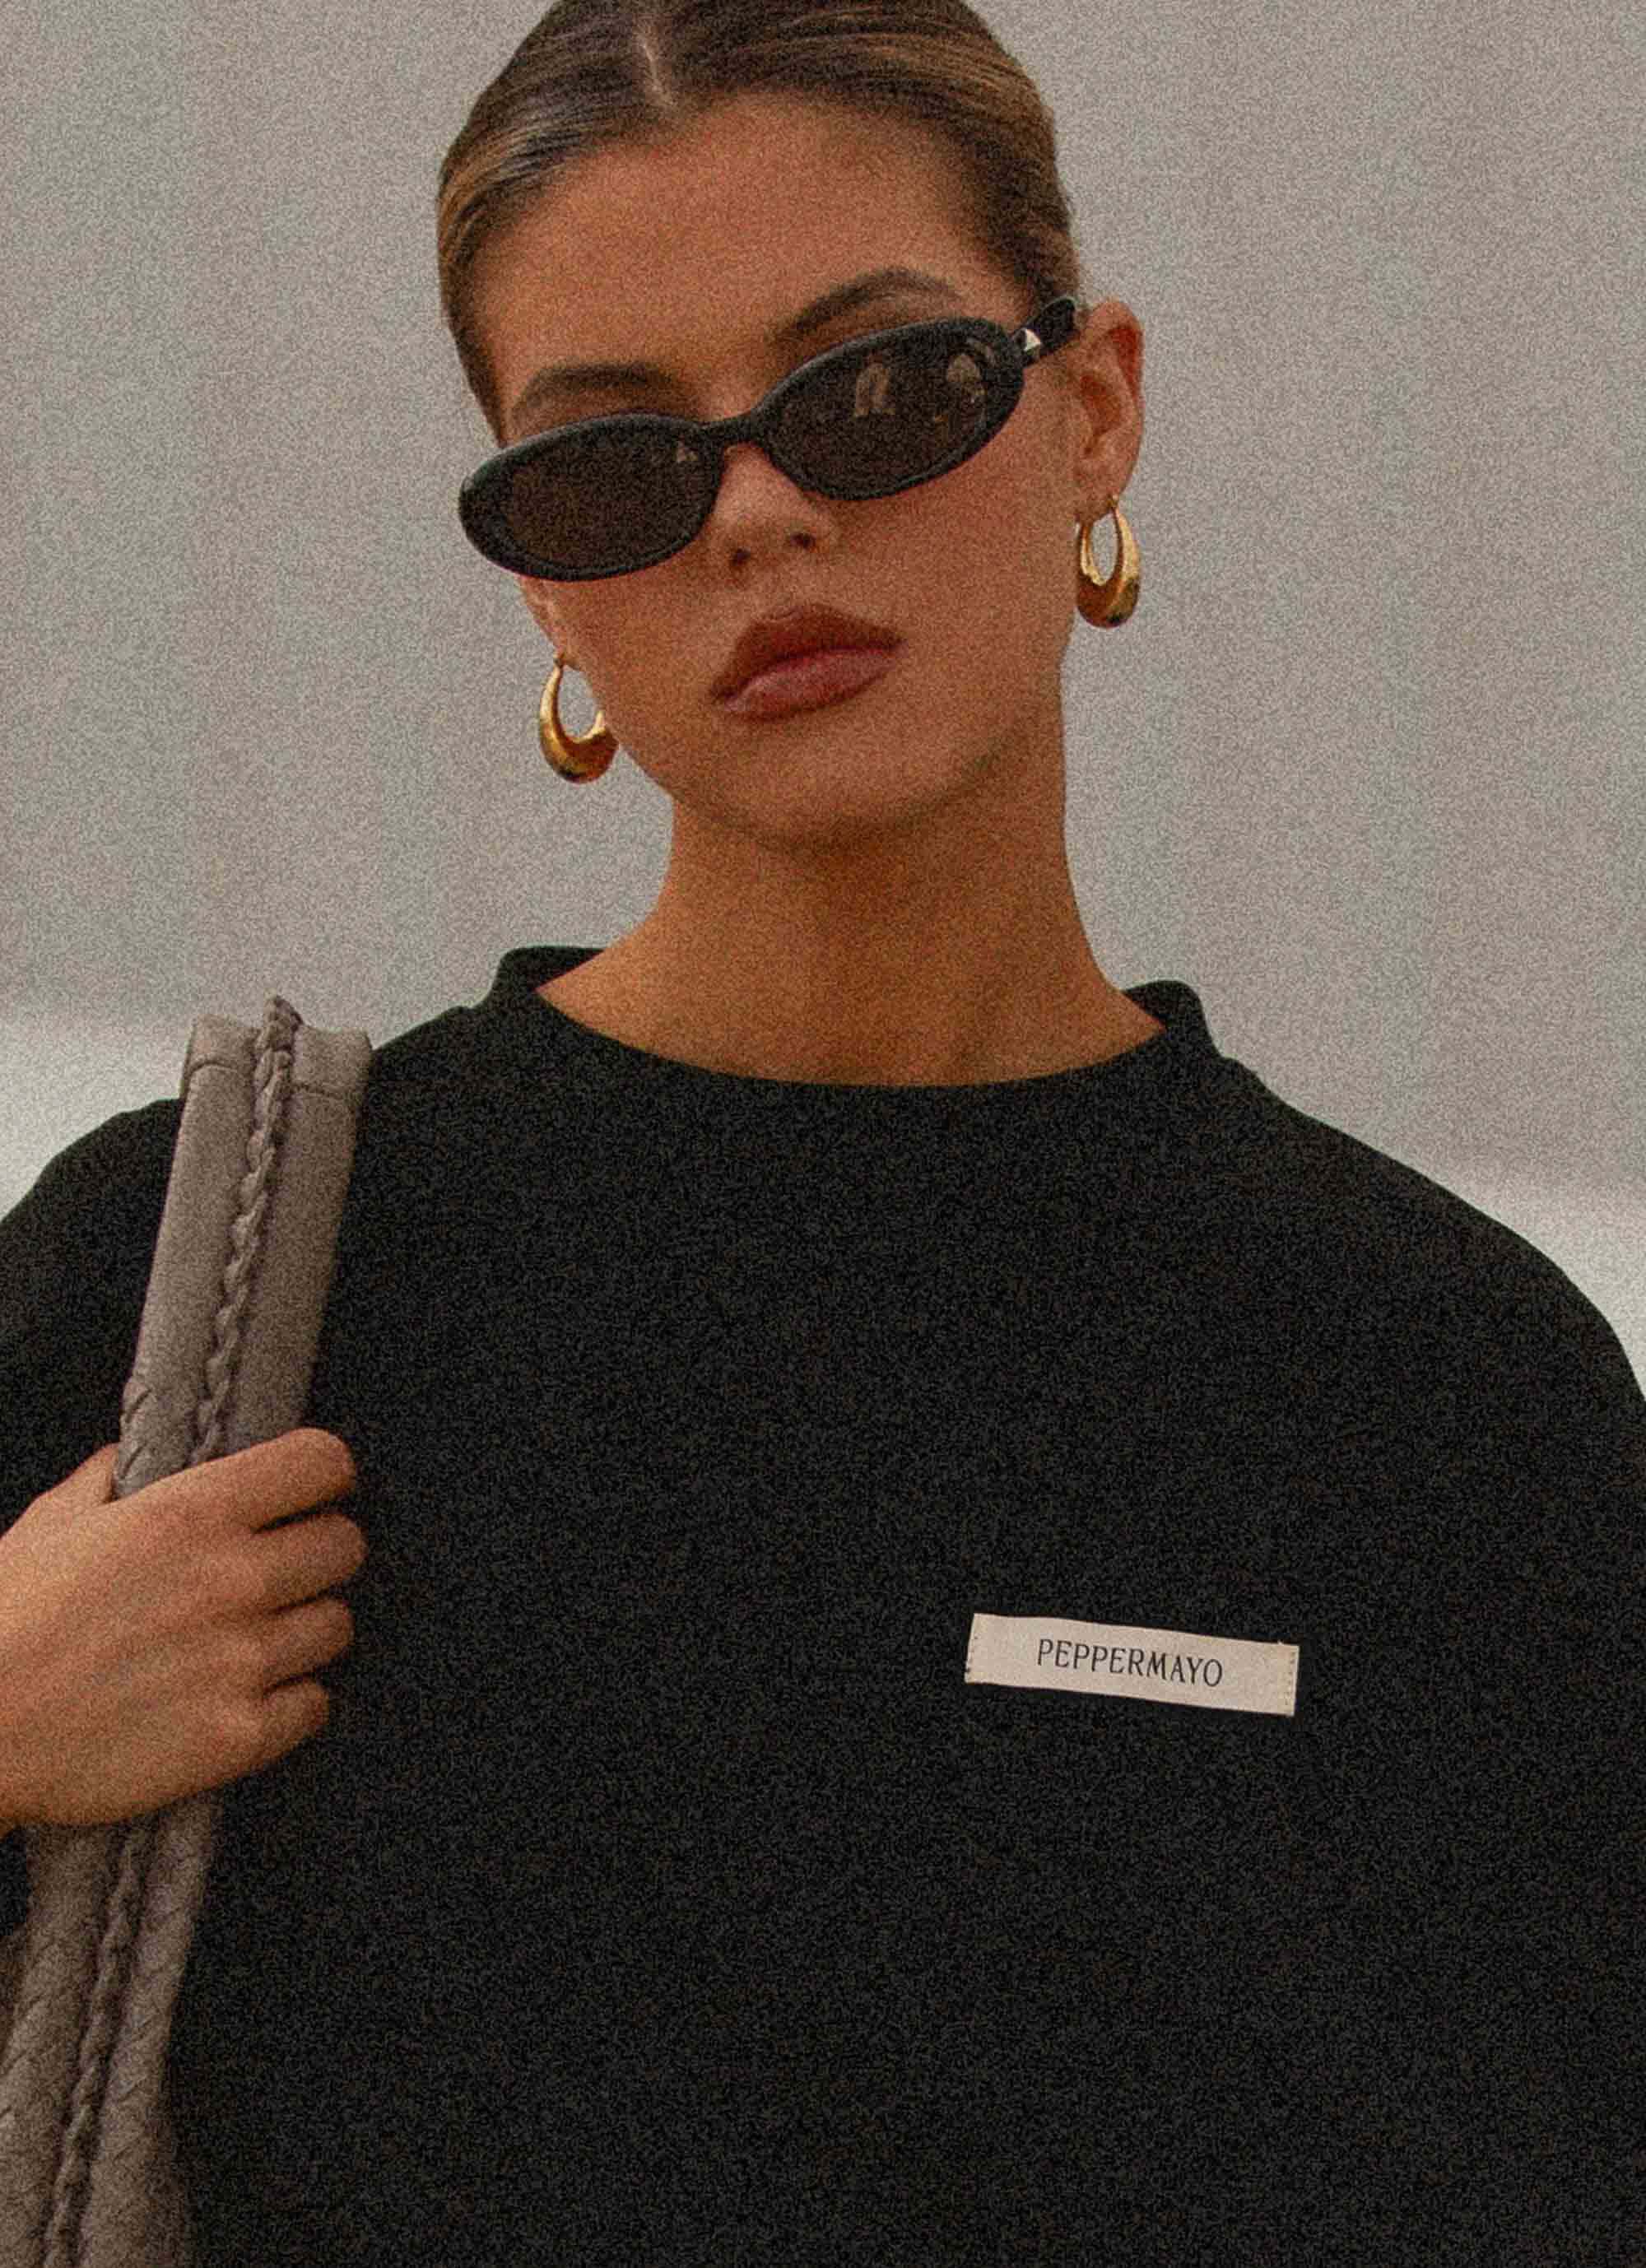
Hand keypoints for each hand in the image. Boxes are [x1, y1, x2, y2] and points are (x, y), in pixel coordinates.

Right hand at [0, 1429, 364, 1827]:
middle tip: (282, 1571)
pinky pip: (313, 1704)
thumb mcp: (49, 1527)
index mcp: (190, 1512)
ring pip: (335, 1625)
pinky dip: (291, 1701)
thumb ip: (105, 1482)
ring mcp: (241, 1660)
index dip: (323, 1475)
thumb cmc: (2, 1621)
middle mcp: (231, 1579)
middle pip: (345, 1545)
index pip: (320, 1463)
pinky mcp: (238, 1736)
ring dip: (305, 1628)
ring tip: (255, 1639)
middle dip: (319, 1553)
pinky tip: (246, 1696)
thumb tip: (130, 1460)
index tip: (310, 1491)